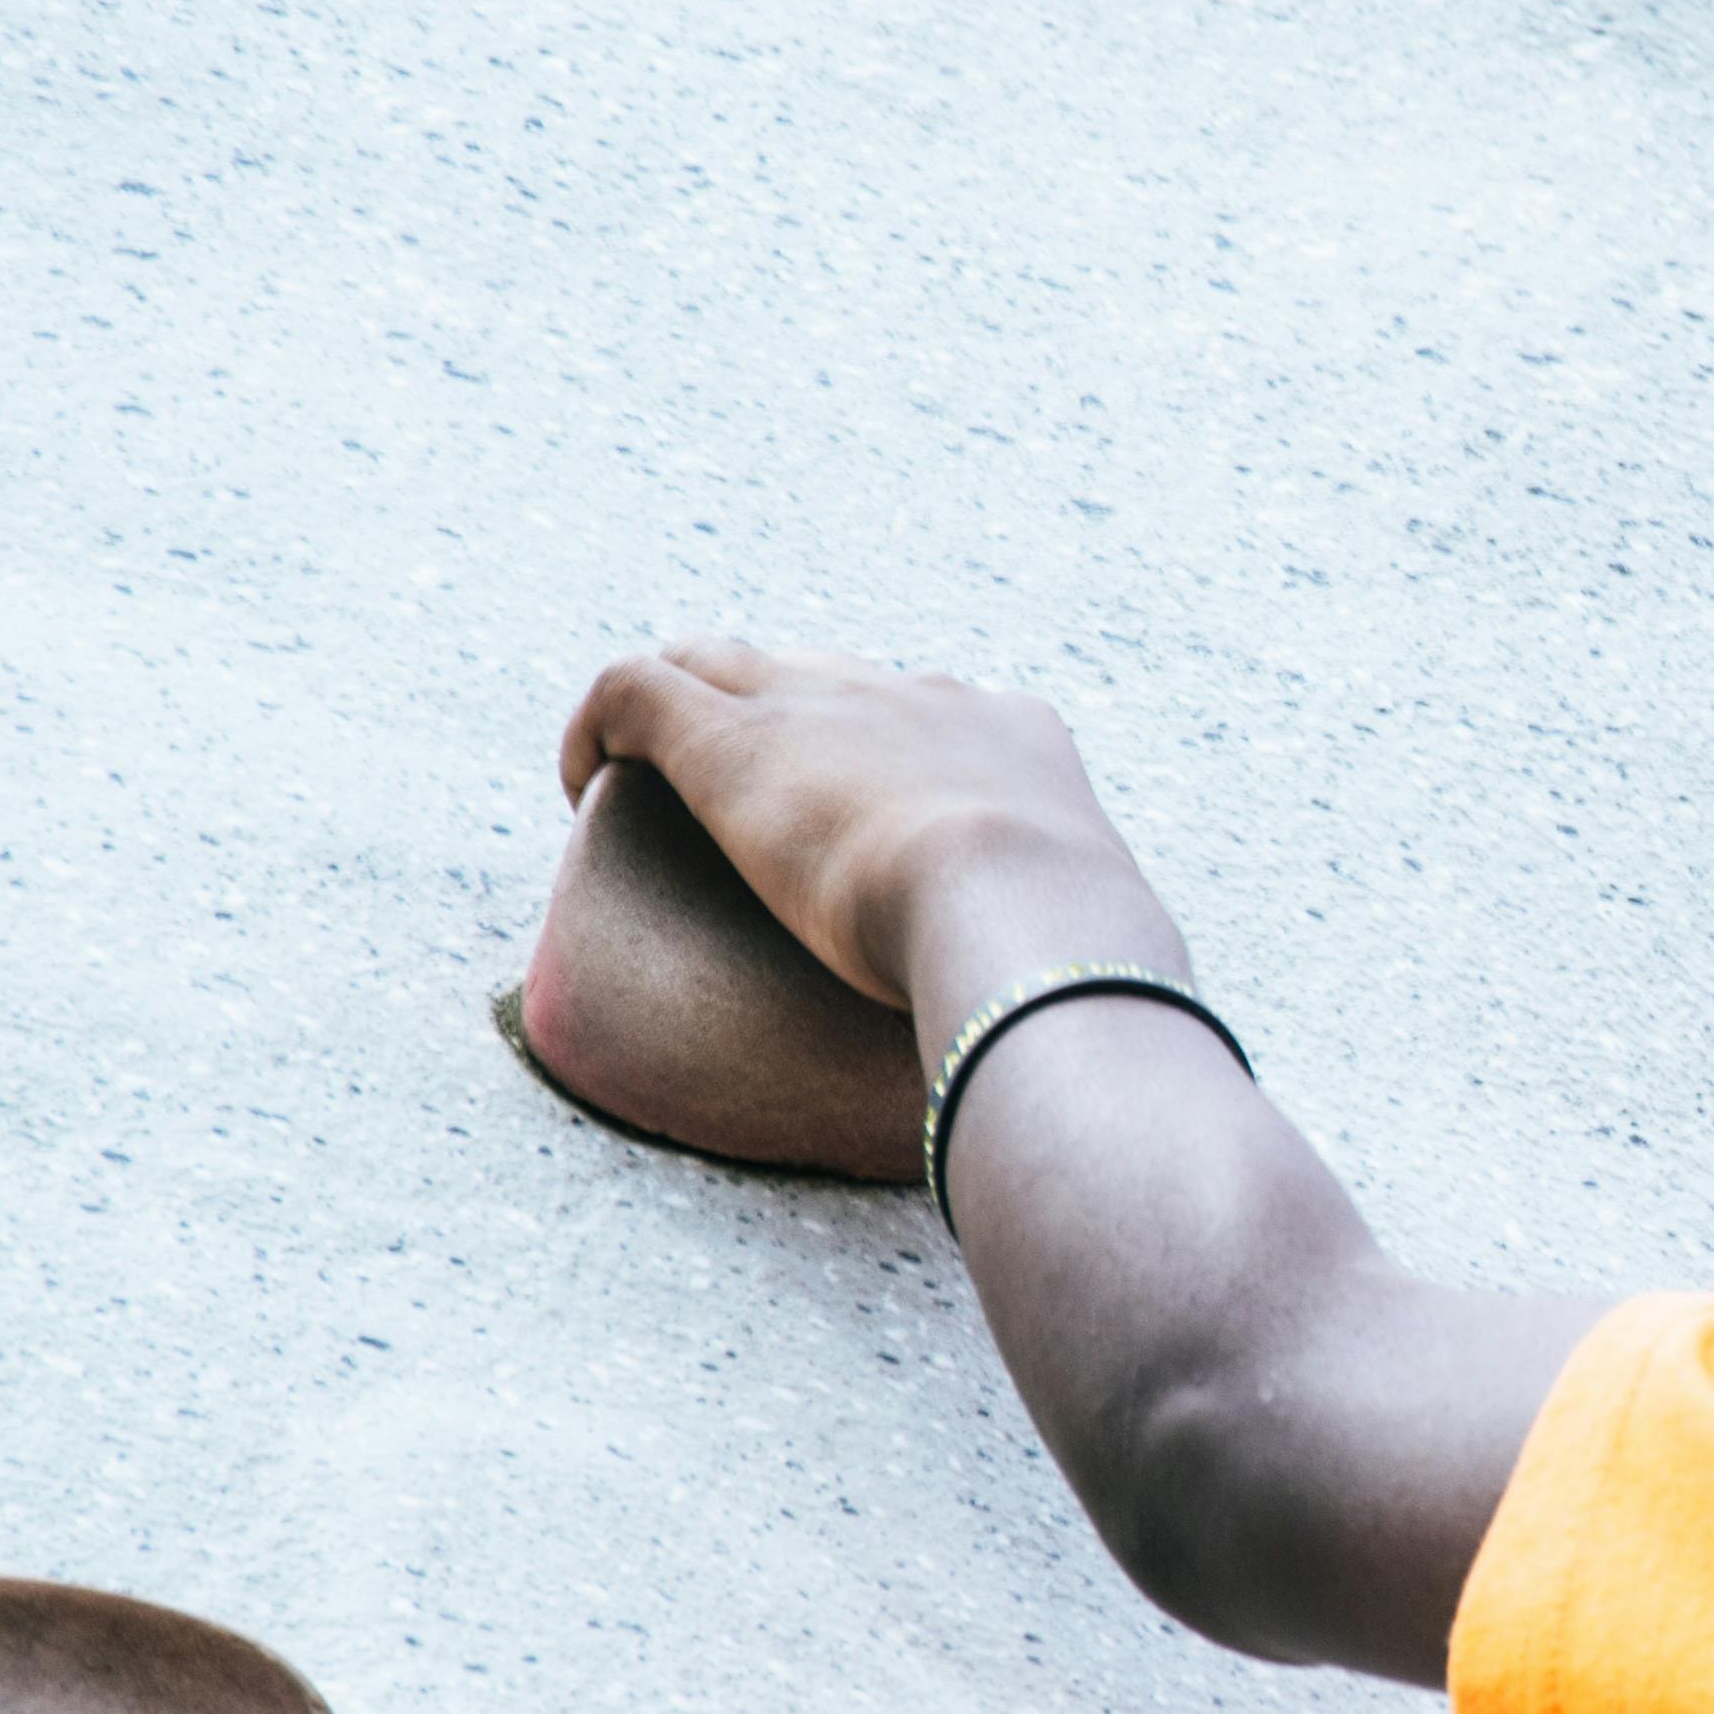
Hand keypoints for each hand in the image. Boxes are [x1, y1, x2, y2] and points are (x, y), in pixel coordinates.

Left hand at [558, 642, 1175, 1005]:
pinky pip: (637, 689)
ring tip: (646, 781)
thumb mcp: (1106, 954)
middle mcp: (915, 698)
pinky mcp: (729, 739)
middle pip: (821, 676)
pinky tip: (585, 786)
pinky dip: (602, 724)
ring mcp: (819, 707)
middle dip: (779, 722)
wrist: (1024, 909)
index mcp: (1016, 737)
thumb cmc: (1080, 964)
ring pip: (722, 663)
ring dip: (683, 711)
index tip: (860, 825)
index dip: (882, 756)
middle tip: (749, 812)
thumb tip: (1128, 1050)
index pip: (930, 715)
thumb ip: (1096, 977)